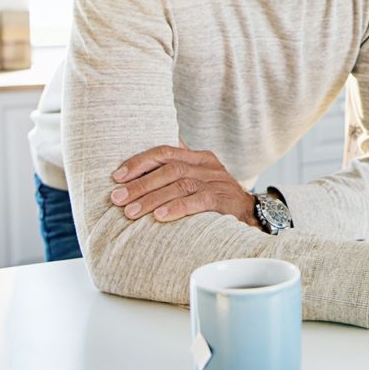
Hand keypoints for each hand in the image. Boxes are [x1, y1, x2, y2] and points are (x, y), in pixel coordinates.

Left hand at [109, 144, 258, 228]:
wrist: (252, 215)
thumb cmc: (216, 197)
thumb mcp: (198, 178)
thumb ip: (174, 171)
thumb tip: (138, 169)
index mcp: (198, 157)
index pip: (164, 152)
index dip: (139, 163)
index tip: (116, 177)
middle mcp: (207, 166)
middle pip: (169, 169)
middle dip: (140, 184)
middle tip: (117, 198)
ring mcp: (216, 182)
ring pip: (180, 184)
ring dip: (152, 198)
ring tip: (131, 212)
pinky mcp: (224, 200)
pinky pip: (198, 201)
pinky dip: (177, 208)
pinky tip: (160, 217)